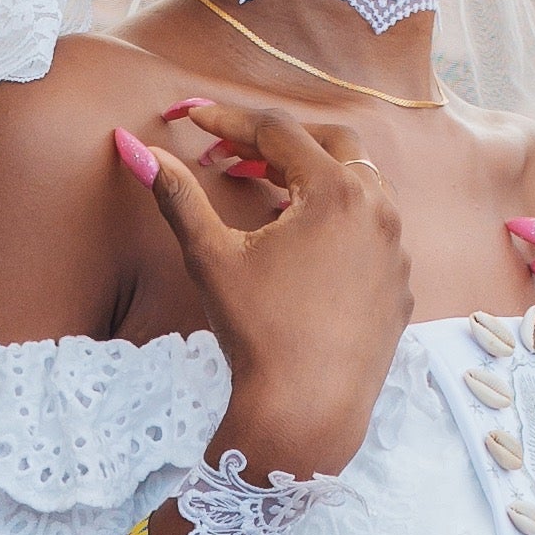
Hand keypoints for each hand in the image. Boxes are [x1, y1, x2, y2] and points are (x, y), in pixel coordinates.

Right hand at [115, 93, 409, 481]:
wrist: (307, 413)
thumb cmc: (259, 334)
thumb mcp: (211, 258)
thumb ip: (177, 195)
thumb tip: (135, 148)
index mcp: (337, 192)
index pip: (278, 132)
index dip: (229, 121)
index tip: (194, 121)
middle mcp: (380, 211)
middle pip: (333, 143)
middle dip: (281, 142)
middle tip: (237, 156)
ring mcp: (397, 250)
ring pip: (361, 187)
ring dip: (315, 180)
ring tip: (269, 198)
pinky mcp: (400, 287)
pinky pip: (373, 234)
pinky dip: (340, 224)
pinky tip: (304, 249)